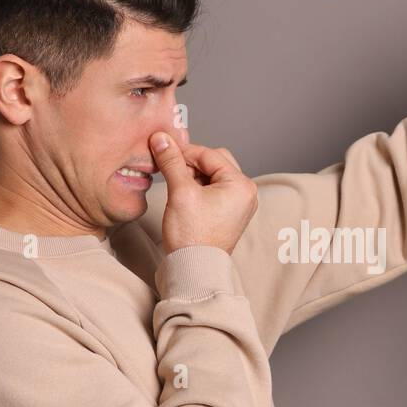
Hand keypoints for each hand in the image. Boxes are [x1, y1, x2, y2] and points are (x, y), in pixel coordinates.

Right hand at [152, 130, 257, 255]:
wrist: (194, 268)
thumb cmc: (192, 237)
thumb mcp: (180, 192)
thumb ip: (171, 161)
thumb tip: (161, 138)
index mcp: (241, 185)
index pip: (209, 154)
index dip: (184, 151)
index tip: (163, 149)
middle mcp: (246, 193)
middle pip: (215, 161)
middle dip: (191, 163)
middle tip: (171, 171)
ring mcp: (239, 204)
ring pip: (213, 175)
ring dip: (193, 175)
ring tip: (178, 188)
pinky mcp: (230, 213)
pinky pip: (214, 189)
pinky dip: (198, 187)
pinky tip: (184, 197)